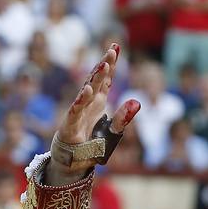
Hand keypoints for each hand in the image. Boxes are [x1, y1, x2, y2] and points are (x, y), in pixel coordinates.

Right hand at [47, 44, 139, 183]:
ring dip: (95, 77)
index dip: (111, 64)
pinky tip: (88, 89)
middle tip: (113, 49)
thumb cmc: (92, 146)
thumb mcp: (113, 133)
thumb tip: (137, 102)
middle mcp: (89, 103)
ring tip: (104, 63)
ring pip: (87, 90)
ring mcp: (79, 111)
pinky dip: (82, 100)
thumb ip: (123, 118)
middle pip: (97, 79)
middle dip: (105, 64)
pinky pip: (76, 109)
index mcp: (99, 102)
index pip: (106, 79)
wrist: (74, 162)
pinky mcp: (71, 123)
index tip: (116, 46)